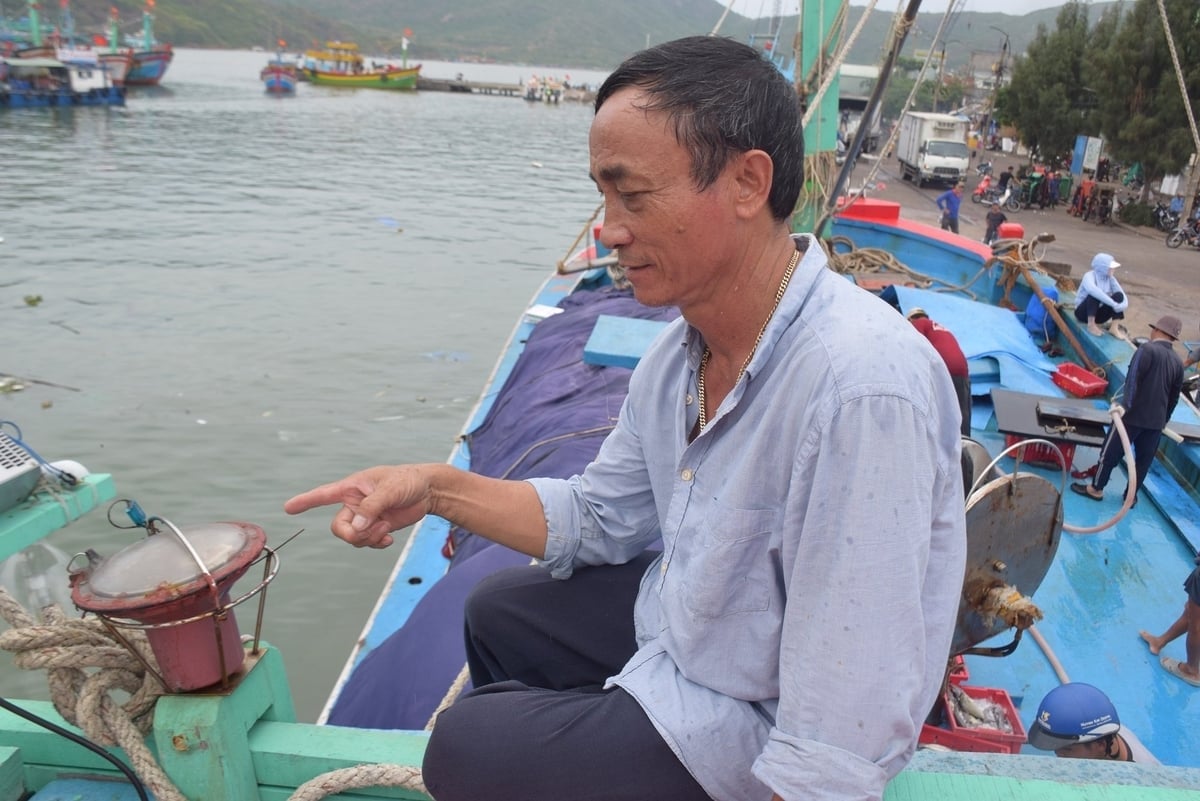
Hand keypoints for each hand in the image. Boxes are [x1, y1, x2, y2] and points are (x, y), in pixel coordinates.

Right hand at [284, 465, 434, 547]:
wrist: (428, 491)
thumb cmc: (408, 480)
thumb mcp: (390, 489)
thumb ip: (372, 507)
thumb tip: (356, 527)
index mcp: (352, 487)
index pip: (323, 495)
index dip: (305, 501)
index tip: (288, 508)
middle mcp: (354, 503)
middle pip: (338, 527)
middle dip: (352, 534)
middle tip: (373, 530)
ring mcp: (364, 517)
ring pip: (353, 537)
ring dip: (368, 538)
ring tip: (386, 529)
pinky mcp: (376, 527)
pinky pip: (366, 542)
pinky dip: (376, 544)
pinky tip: (389, 539)